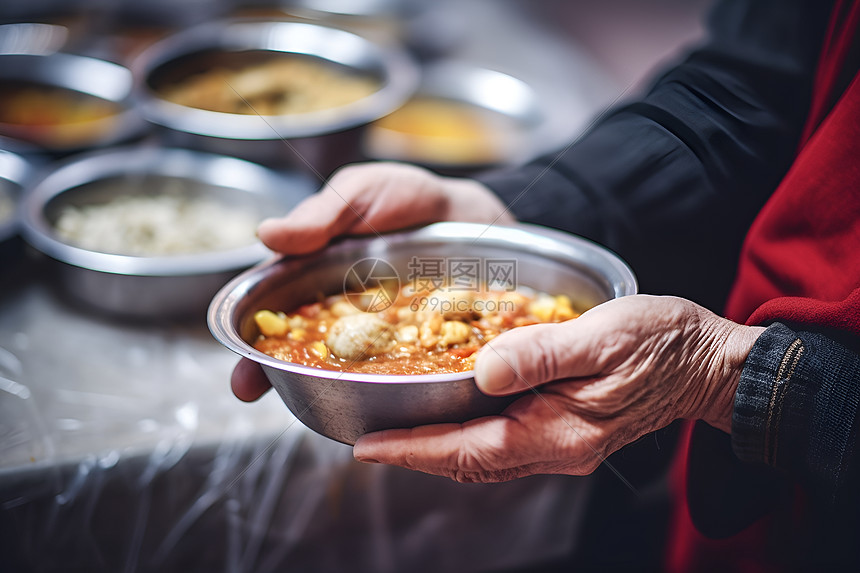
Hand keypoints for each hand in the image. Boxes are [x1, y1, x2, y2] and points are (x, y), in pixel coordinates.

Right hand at [232, 161, 513, 401]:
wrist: (476, 212)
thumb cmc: (410, 198)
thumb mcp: (361, 192)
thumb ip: (322, 214)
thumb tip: (268, 234)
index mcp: (318, 277)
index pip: (274, 313)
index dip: (252, 347)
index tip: (241, 377)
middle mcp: (345, 314)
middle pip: (304, 352)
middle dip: (281, 379)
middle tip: (261, 397)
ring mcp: (385, 335)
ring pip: (352, 371)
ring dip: (337, 392)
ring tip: (327, 409)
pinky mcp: (427, 348)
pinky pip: (410, 370)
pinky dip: (401, 385)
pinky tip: (400, 401)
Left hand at [352, 295, 764, 482]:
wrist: (709, 362)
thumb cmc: (662, 344)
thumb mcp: (602, 336)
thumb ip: (541, 353)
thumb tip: (483, 369)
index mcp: (560, 432)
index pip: (469, 451)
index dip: (413, 450)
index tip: (367, 447)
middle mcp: (557, 448)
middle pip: (469, 461)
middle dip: (415, 453)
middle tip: (367, 439)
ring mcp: (562, 443)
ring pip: (483, 454)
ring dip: (437, 444)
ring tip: (396, 428)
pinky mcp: (567, 430)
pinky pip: (503, 440)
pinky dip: (468, 431)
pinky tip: (452, 410)